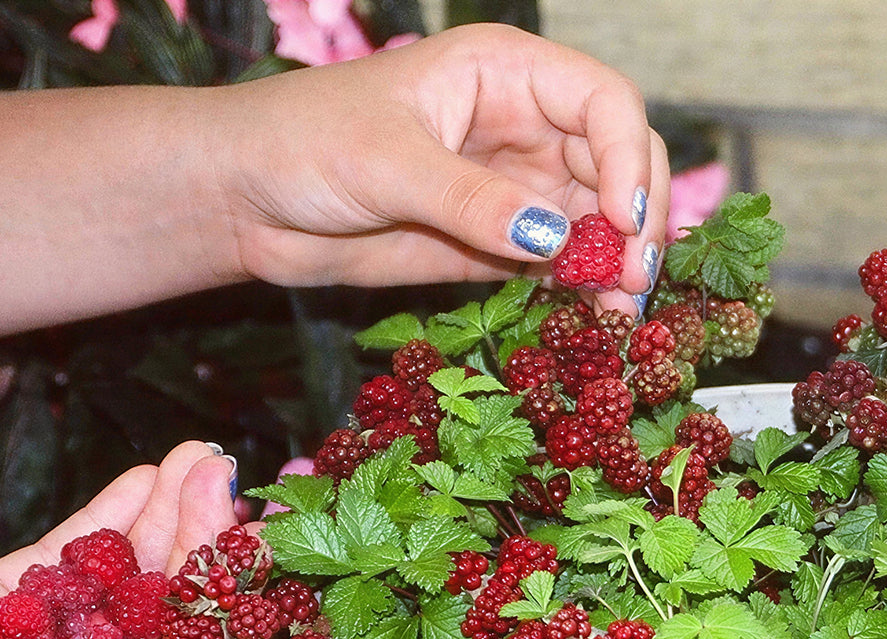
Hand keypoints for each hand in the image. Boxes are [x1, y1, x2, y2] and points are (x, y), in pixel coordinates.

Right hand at [0, 441, 238, 638]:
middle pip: (156, 616)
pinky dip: (105, 518)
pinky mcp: (1, 602)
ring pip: (119, 578)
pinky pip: (67, 558)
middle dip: (195, 544)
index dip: (213, 605)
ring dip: (160, 518)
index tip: (241, 537)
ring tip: (196, 457)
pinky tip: (144, 477)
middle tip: (222, 475)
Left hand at [221, 23, 668, 315]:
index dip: (628, 158)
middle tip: (638, 279)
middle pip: (613, 164)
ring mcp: (506, 188)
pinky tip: (590, 317)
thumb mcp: (388, 162)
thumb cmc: (304, 144)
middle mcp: (518, 127)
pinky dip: (575, 289)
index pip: (602, 102)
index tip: (625, 219)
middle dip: (635, 219)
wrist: (248, 200)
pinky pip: (548, 263)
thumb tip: (552, 238)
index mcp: (502, 74)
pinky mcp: (486, 243)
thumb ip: (470, 200)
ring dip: (613, 264)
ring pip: (588, 221)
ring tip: (621, 314)